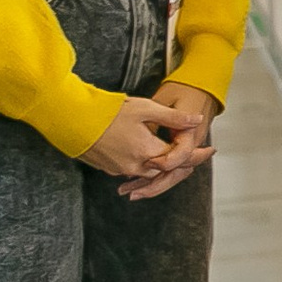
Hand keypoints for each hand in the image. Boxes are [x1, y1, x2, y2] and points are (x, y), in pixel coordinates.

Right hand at [82, 96, 205, 184]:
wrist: (71, 120)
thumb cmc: (107, 112)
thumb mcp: (145, 109)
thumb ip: (173, 117)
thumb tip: (197, 120)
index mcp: (147, 152)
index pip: (179, 158)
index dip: (197, 154)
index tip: (210, 149)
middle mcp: (135, 166)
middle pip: (167, 170)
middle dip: (184, 164)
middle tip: (198, 155)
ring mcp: (120, 169)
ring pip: (150, 173)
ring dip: (165, 167)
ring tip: (178, 158)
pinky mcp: (108, 168)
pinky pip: (134, 172)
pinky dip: (147, 167)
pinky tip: (151, 157)